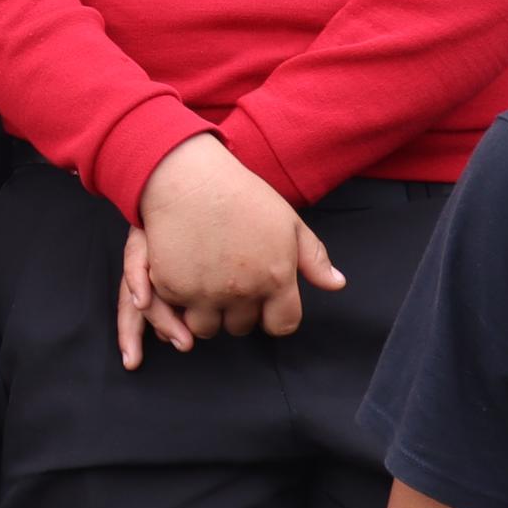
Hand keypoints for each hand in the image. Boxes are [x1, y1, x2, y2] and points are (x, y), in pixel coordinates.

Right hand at [125, 135, 343, 365]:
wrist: (188, 178)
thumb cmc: (240, 195)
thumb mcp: (288, 222)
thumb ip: (314, 258)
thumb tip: (336, 284)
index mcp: (276, 277)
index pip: (283, 325)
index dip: (275, 317)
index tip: (264, 305)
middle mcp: (242, 291)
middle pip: (242, 327)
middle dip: (238, 313)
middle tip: (229, 285)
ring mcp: (204, 292)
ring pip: (206, 328)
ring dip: (206, 314)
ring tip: (205, 288)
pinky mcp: (171, 288)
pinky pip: (175, 314)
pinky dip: (178, 307)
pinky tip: (183, 283)